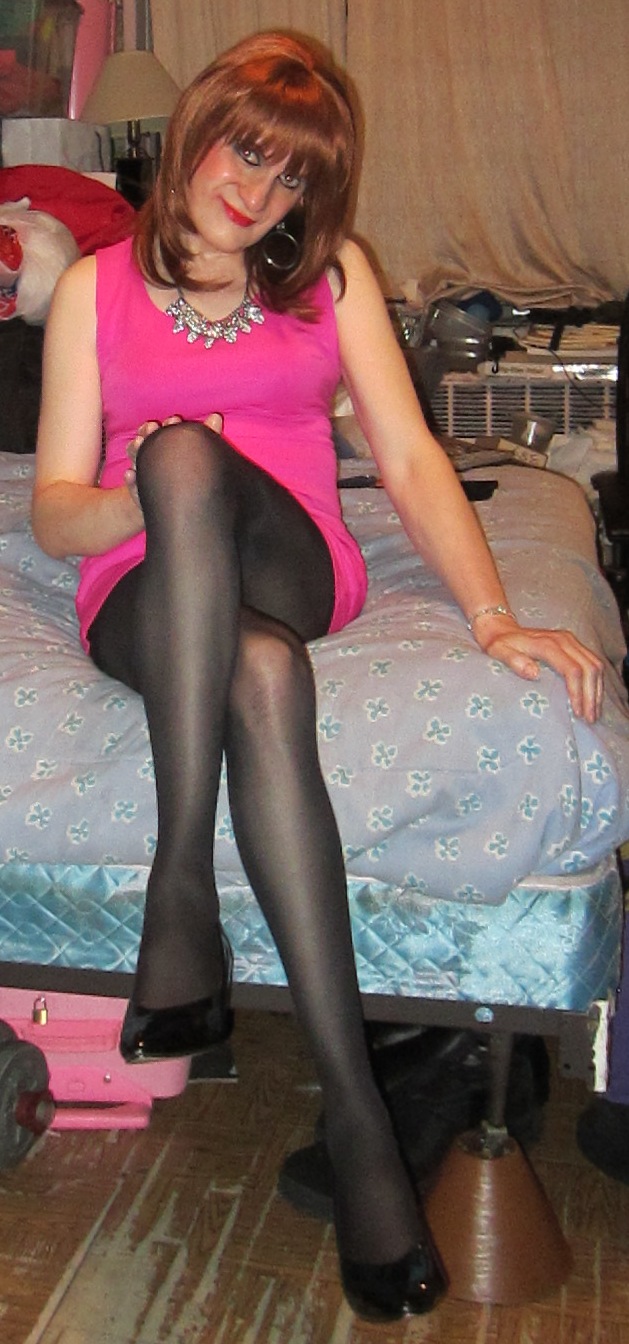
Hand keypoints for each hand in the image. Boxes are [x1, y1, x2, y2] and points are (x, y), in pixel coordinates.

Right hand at [124, 413, 223, 511]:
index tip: (173, 420)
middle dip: (148, 433)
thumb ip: (206, 436)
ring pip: (135, 458)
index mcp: (166, 445)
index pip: (161, 431)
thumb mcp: (200, 455)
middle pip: (145, 441)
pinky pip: (133, 487)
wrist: (182, 510)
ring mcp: (144, 473)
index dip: (165, 424)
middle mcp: (152, 457)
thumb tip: (216, 416)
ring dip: (135, 450)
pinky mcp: (141, 494)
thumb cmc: (192, 477)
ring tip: (139, 443)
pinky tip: (130, 474)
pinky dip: (130, 480)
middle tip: (153, 427)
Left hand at [476, 616, 604, 722]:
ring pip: (595, 664)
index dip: (577, 692)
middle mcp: (564, 639)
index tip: (577, 712)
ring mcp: (570, 640)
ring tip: (594, 712)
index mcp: (548, 644)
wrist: (501, 627)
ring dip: (597, 690)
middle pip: (589, 668)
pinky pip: (592, 661)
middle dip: (592, 695)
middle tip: (590, 718)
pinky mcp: (573, 643)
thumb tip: (534, 674)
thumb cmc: (499, 644)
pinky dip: (596, 681)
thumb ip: (514, 661)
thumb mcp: (499, 652)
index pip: (572, 670)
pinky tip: (593, 698)